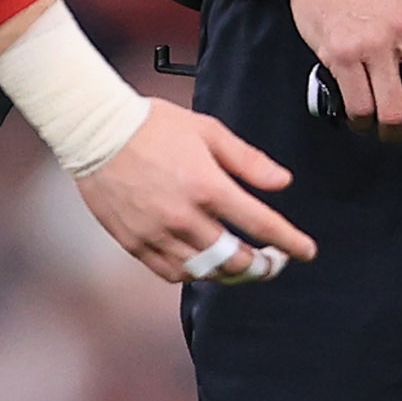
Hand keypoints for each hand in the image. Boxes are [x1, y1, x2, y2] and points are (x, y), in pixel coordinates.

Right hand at [72, 102, 315, 288]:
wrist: (95, 131)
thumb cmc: (152, 125)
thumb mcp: (208, 130)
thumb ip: (248, 160)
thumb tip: (282, 182)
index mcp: (208, 186)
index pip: (261, 224)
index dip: (290, 242)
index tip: (305, 252)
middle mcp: (185, 216)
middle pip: (236, 260)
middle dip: (263, 266)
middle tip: (273, 263)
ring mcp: (158, 234)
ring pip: (205, 272)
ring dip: (231, 274)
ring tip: (242, 267)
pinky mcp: (135, 243)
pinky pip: (171, 273)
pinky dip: (193, 274)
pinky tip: (203, 265)